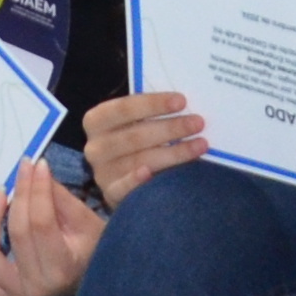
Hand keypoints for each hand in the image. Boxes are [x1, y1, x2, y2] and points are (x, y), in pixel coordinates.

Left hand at [0, 155, 108, 295]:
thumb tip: (34, 169)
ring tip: (0, 196)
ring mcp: (18, 294)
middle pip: (17, 233)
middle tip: (23, 170)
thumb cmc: (93, 249)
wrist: (93, 281)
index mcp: (63, 268)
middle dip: (19, 195)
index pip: (41, 222)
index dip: (36, 190)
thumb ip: (59, 197)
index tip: (36, 164)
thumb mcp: (85, 222)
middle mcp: (38, 286)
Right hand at [77, 87, 208, 205]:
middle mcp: (95, 147)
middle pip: (134, 136)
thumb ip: (149, 113)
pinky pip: (124, 188)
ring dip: (173, 153)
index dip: (153, 104)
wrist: (123, 178)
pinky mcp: (111, 194)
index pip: (123, 108)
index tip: (182, 101)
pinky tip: (152, 173)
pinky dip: (136, 180)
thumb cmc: (135, 142)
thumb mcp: (134, 123)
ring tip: (200, 145)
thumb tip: (182, 103)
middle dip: (170, 128)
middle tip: (198, 123)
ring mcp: (102, 172)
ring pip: (139, 161)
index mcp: (96, 121)